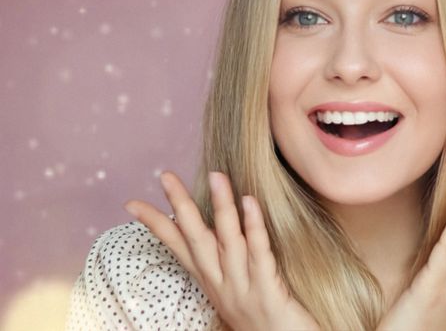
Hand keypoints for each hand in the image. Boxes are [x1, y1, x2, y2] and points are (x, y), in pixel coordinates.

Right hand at [123, 171, 320, 330]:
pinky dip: (253, 227)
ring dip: (221, 207)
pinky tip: (250, 202)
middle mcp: (222, 285)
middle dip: (180, 206)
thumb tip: (219, 231)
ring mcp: (243, 289)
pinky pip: (258, 254)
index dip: (156, 225)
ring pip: (227, 241)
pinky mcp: (267, 292)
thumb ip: (228, 262)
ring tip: (216, 175)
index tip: (132, 204)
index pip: (179, 248)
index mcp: (212, 282)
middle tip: (165, 176)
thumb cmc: (267, 319)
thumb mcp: (238, 290)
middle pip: (196, 240)